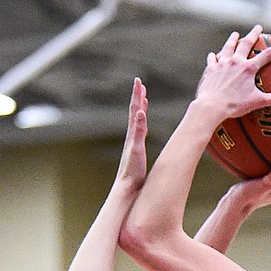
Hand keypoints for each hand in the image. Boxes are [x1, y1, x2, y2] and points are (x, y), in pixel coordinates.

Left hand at [117, 78, 147, 193]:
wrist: (127, 189)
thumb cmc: (132, 171)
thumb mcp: (137, 149)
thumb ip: (139, 131)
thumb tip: (140, 112)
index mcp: (132, 134)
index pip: (135, 110)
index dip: (137, 95)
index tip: (139, 81)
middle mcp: (131, 136)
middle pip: (134, 112)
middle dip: (138, 97)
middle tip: (140, 84)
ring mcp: (133, 143)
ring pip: (137, 120)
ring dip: (140, 108)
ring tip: (142, 99)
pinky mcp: (136, 150)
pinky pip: (140, 131)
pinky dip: (142, 122)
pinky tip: (143, 122)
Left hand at [194, 27, 270, 122]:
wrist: (211, 106)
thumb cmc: (235, 106)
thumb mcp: (259, 102)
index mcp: (248, 68)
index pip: (268, 55)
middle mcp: (235, 61)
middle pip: (246, 43)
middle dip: (253, 34)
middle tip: (258, 27)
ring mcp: (222, 63)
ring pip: (228, 47)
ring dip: (233, 40)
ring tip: (235, 34)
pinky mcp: (211, 69)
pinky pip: (212, 59)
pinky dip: (214, 57)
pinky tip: (214, 55)